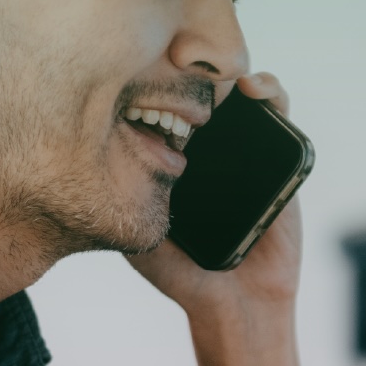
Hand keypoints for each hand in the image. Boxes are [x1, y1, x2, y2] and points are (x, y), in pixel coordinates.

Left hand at [126, 72, 302, 324]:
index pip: (164, 106)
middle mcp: (207, 149)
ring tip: (220, 73)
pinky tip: (254, 90)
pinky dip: (270, 92)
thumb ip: (118, 194)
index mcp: (172, 158)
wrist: (234, 303)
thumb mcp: (135, 227)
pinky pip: (279, 115)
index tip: (144, 67)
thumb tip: (85, 152)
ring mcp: (244, 150)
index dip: (157, 81)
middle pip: (201, 93)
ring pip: (239, 96)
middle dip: (193, 71)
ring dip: (232, 73)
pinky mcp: (281, 158)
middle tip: (183, 62)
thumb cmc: (179, 272)